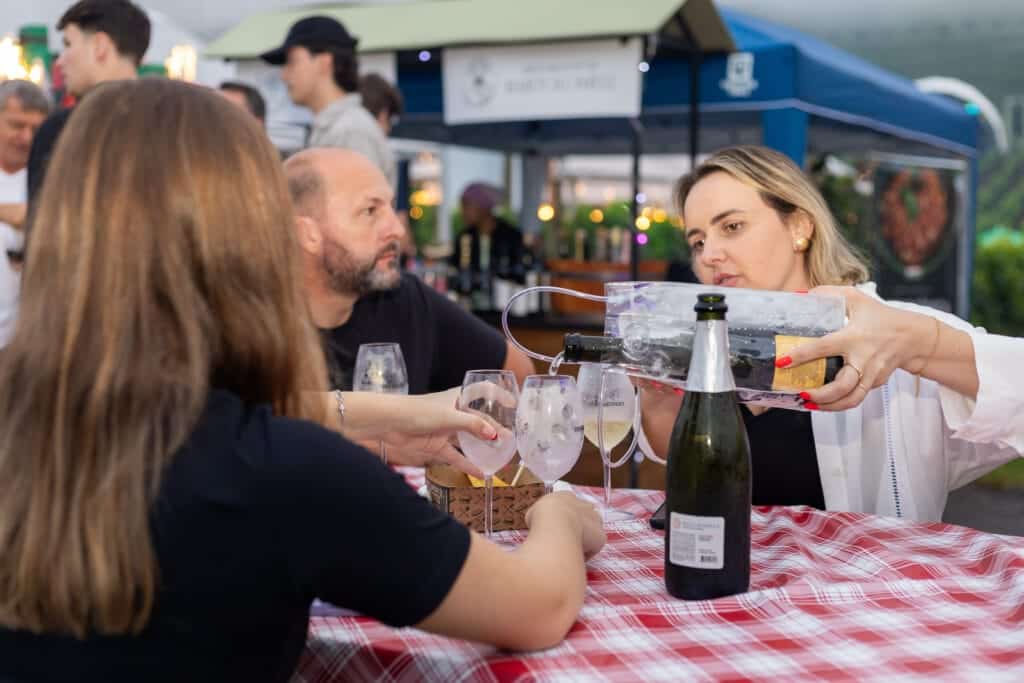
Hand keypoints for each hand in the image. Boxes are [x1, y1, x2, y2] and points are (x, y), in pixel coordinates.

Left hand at [368, 389, 507, 476]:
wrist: (388, 424)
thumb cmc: (417, 411)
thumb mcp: (449, 416)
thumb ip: (473, 425)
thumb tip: (495, 435)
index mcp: (457, 398)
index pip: (482, 392)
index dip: (498, 395)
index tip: (513, 405)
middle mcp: (453, 413)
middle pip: (479, 421)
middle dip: (494, 430)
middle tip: (510, 441)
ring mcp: (445, 431)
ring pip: (469, 441)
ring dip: (483, 449)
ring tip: (500, 458)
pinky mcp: (436, 447)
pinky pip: (456, 457)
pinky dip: (468, 465)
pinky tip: (481, 474)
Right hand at [526, 491, 605, 559]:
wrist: (555, 524)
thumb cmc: (541, 517)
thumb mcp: (533, 514)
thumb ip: (541, 518)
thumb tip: (540, 526)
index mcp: (566, 496)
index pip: (570, 505)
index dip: (565, 516)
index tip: (558, 527)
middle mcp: (584, 505)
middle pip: (585, 515)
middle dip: (579, 525)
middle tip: (567, 538)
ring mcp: (595, 520)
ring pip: (593, 530)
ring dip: (585, 538)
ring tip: (571, 549)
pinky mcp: (601, 536)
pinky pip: (594, 548)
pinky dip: (585, 554)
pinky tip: (574, 557)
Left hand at [781, 286, 936, 411]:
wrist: (912, 336)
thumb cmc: (880, 316)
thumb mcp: (855, 298)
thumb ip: (827, 294)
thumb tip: (800, 294)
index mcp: (853, 337)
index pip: (823, 347)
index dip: (801, 355)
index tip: (782, 362)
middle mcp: (863, 358)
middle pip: (842, 385)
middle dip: (819, 394)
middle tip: (800, 393)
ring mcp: (871, 374)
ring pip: (851, 399)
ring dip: (829, 406)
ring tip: (809, 404)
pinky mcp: (876, 383)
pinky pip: (857, 398)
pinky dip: (840, 404)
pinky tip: (823, 404)